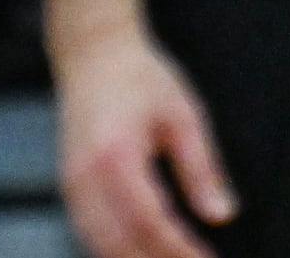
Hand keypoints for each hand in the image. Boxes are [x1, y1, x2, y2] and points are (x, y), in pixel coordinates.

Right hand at [56, 26, 233, 257]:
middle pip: (121, 242)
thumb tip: (221, 215)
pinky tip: (140, 253)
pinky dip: (113, 250)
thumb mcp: (183, 115)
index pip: (149, 222)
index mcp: (115, 155)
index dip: (180, 250)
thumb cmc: (139, 76)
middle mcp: (86, 172)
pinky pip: (87, 230)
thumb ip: (201, 169)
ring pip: (99, 243)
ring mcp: (71, 179)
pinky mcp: (69, 181)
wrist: (92, 51)